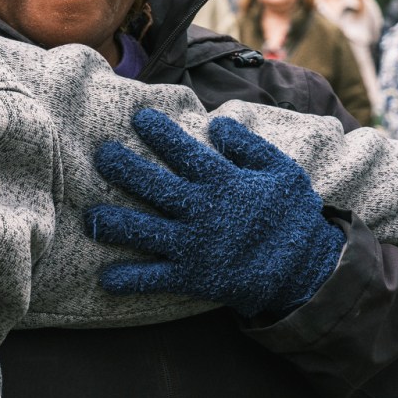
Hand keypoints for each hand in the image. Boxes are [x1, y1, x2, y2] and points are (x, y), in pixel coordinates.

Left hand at [88, 106, 345, 319]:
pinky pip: (156, 278)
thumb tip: (218, 124)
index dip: (162, 134)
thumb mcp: (282, 173)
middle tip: (102, 155)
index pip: (186, 153)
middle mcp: (204, 213)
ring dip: (116, 224)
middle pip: (156, 188)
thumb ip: (250, 147)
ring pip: (147, 232)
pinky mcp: (193, 276)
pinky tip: (105, 278)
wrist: (306, 270)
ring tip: (90, 216)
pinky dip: (131, 280)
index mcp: (225, 184)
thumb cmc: (292, 217)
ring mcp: (195, 246)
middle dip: (126, 170)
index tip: (139, 117)